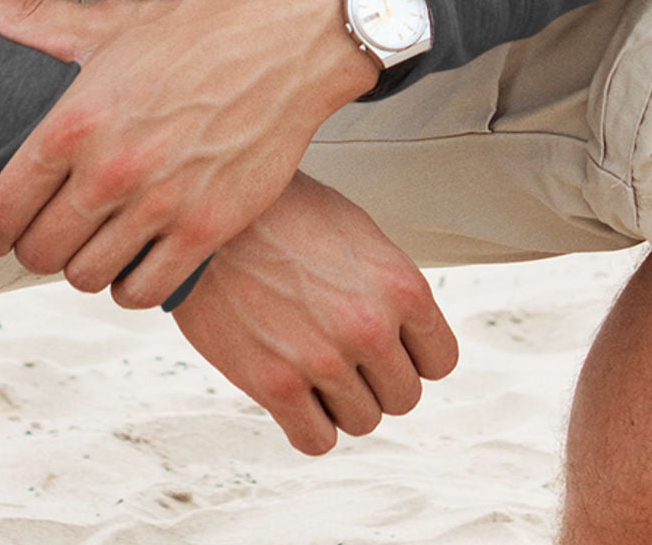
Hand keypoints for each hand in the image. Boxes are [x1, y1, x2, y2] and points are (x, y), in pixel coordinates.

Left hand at [0, 0, 375, 308]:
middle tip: (51, 234)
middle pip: (38, 254)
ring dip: (84, 266)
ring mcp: (159, 203)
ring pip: (86, 278)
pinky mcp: (206, 228)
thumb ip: (33, 19)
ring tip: (96, 243)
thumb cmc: (197, 36)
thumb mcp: (108, 25)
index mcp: (75, 121)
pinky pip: (145, 291)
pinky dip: (133, 284)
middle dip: (36, 249)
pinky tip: (138, 257)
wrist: (284, 46)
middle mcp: (111, 169)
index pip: (1, 209)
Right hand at [171, 168, 459, 453]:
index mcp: (401, 284)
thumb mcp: (356, 231)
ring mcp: (323, 358)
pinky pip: (316, 440)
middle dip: (375, 379)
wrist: (211, 214)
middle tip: (342, 351)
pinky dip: (306, 423)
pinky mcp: (276, 385)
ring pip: (363, 421)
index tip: (388, 347)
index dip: (412, 355)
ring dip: (339, 400)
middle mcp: (370, 326)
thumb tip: (409, 331)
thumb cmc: (282, 212)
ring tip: (311, 360)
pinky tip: (291, 390)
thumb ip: (389, 285)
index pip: (440, 361)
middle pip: (403, 397)